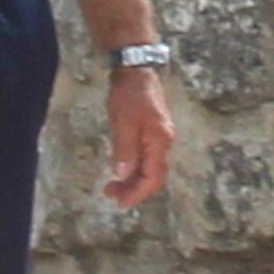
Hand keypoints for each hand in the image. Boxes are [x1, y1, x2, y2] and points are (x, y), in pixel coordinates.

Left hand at [104, 65, 175, 204]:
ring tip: (111, 186)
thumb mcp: (123, 123)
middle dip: (133, 189)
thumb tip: (122, 175)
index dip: (138, 193)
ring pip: (148, 166)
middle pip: (152, 175)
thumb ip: (124, 150)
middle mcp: (163, 142)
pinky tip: (119, 168)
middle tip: (110, 195)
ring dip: (131, 179)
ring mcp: (157, 136)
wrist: (135, 70)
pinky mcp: (150, 130)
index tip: (120, 203)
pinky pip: (143, 156)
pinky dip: (132, 166)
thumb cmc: (130, 95)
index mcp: (160, 142)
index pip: (153, 178)